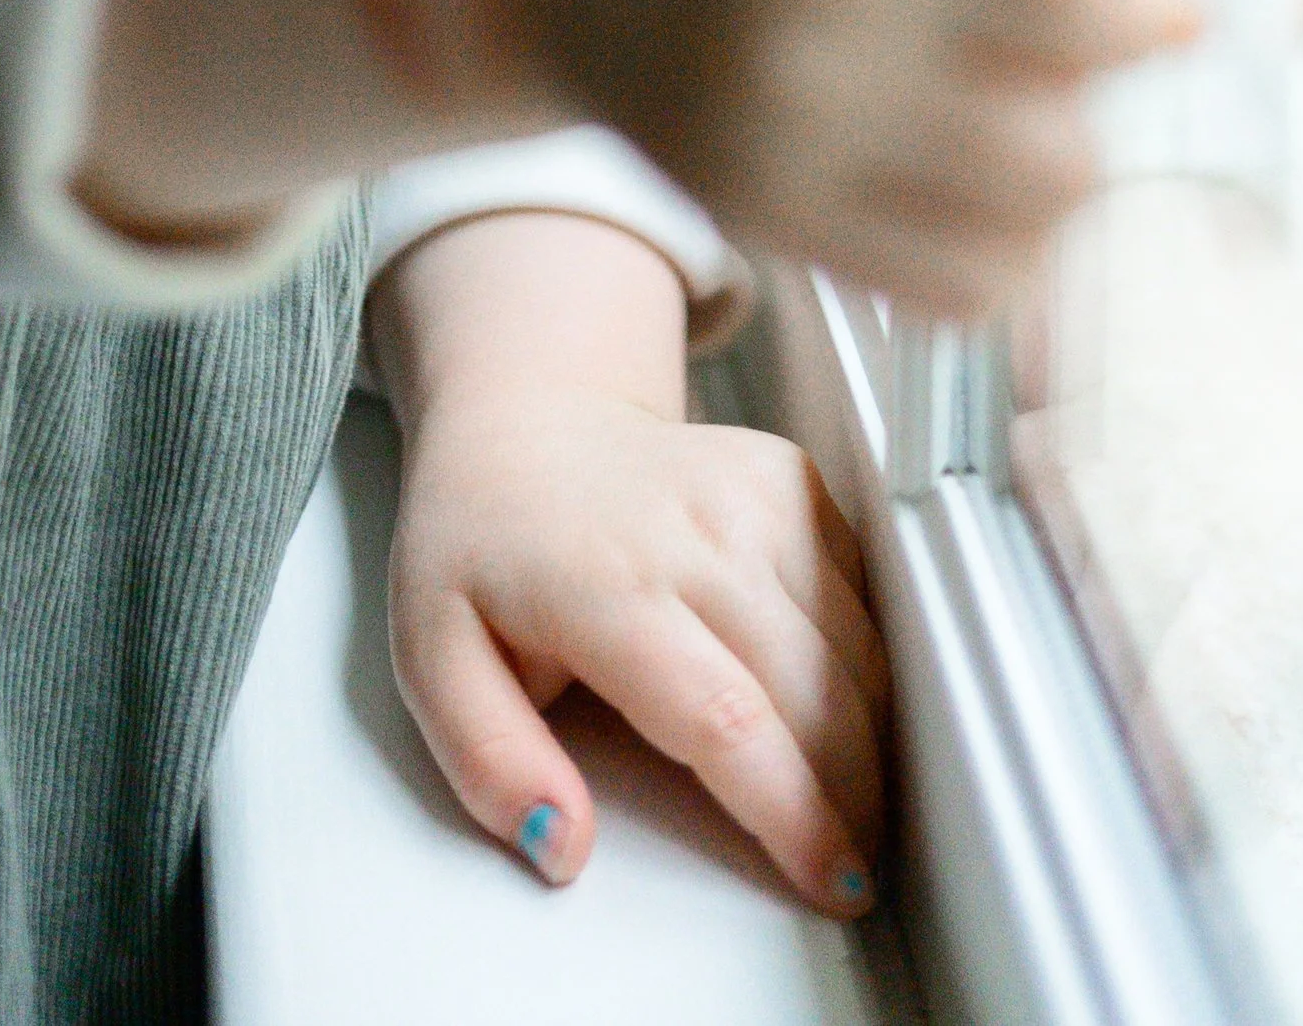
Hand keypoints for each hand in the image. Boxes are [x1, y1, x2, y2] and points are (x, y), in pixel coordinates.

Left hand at [372, 217, 888, 912]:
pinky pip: (863, 591)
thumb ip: (489, 759)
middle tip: (850, 867)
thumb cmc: (477, 540)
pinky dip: (866, 661)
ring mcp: (753, 496)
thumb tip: (558, 843)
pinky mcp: (789, 479)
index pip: (726, 718)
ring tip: (852, 805)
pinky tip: (839, 706)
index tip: (832, 882)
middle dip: (852, 798)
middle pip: (815, 692)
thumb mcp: (431, 654)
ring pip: (857, 645)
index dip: (794, 814)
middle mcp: (696, 531)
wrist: (522, 420)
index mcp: (606, 585)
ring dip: (871, 739)